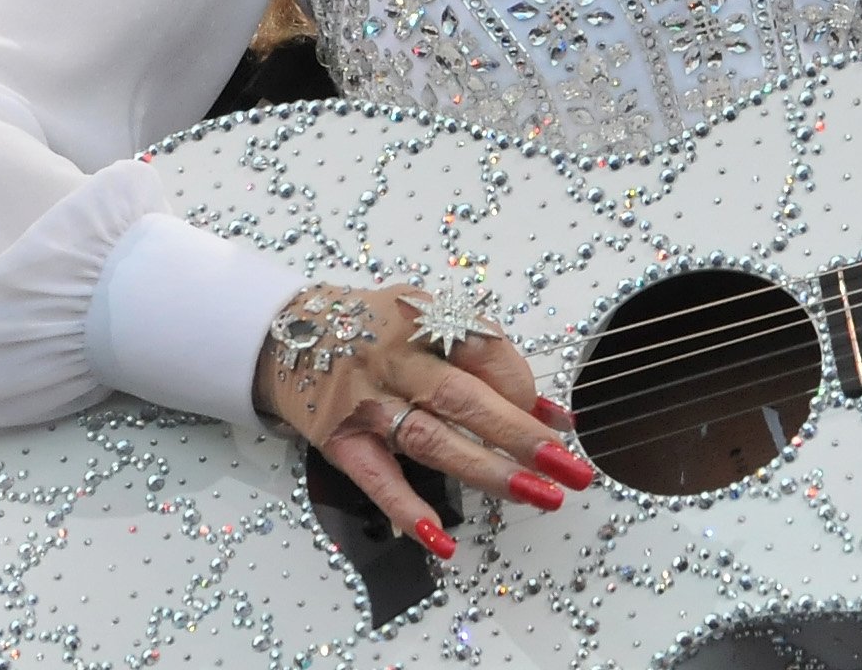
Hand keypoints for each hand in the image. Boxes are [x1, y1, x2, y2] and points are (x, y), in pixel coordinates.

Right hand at [254, 282, 592, 560]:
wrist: (289, 333)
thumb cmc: (378, 329)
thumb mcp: (430, 321)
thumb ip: (488, 359)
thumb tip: (552, 413)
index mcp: (425, 320)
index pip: (488, 354)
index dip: (526, 391)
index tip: (559, 426)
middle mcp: (396, 358)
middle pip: (465, 399)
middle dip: (523, 436)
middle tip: (571, 470)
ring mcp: (366, 401)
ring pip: (431, 440)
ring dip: (487, 472)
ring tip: (538, 495)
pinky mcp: (339, 439)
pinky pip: (376, 479)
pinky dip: (408, 510)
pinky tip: (441, 541)